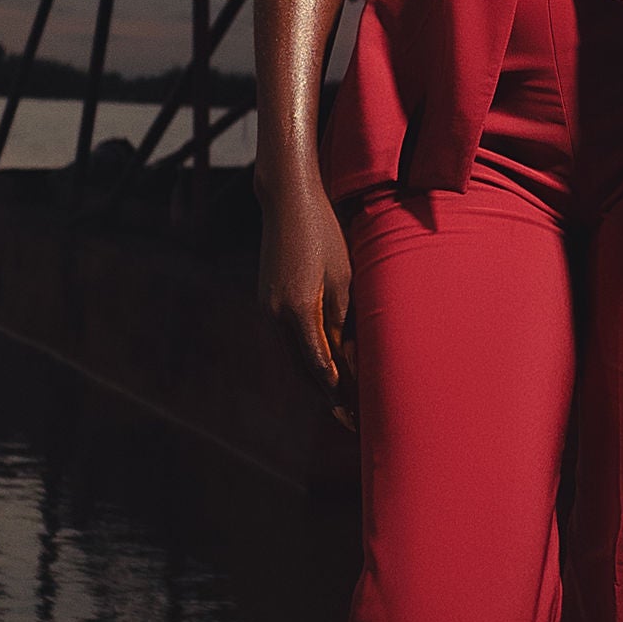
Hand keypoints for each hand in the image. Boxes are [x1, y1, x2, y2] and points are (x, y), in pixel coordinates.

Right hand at [258, 181, 356, 423]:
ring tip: (342, 402)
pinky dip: (307, 357)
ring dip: (316, 380)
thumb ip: (346, 323)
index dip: (339, 395)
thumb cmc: (324, 233)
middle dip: (328, 397)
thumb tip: (354, 361)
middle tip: (351, 422)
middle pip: (303, 370)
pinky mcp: (266, 299)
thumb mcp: (345, 278)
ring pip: (293, 357)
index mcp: (297, 311)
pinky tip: (324, 366)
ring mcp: (266, 307)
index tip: (357, 417)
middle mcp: (275, 315)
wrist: (287, 199)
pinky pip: (287, 339)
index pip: (320, 367)